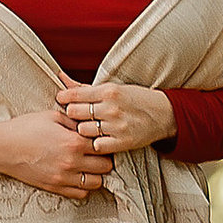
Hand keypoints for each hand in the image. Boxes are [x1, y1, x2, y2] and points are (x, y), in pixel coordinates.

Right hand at [0, 109, 106, 201]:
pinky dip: (83, 186)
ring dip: (96, 174)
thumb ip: (76, 121)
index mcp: (74, 142)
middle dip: (104, 159)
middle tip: (97, 152)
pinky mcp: (55, 187)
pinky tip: (78, 175)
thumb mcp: (53, 116)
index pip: (105, 147)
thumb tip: (91, 125)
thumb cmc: (25, 128)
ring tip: (89, 165)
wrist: (2, 147)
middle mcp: (72, 163)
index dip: (106, 142)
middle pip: (105, 167)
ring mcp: (63, 178)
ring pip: (96, 183)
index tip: (101, 139)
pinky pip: (80, 193)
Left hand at [57, 78, 175, 165]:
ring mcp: (116, 127)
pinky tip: (99, 138)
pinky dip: (95, 143)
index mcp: (108, 91)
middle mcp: (111, 108)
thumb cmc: (134, 99)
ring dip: (83, 129)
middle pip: (74, 113)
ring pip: (82, 130)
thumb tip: (60, 77)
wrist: (162, 115)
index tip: (63, 100)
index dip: (64, 98)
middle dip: (73, 113)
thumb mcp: (112, 88)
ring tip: (90, 126)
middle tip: (78, 114)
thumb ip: (84, 87)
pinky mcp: (121, 142)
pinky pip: (96, 146)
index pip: (74, 95)